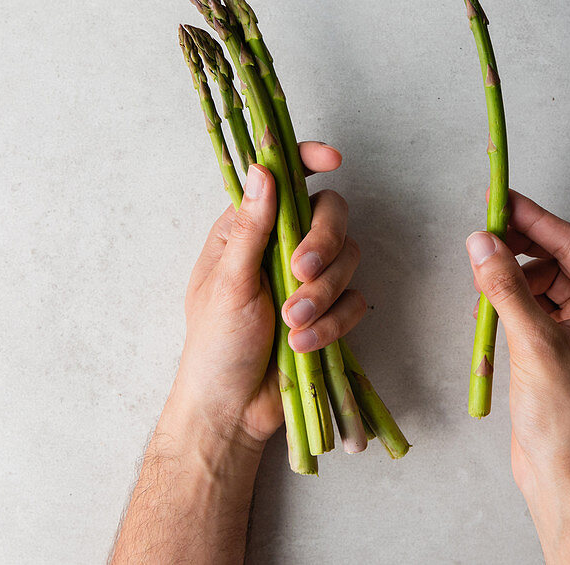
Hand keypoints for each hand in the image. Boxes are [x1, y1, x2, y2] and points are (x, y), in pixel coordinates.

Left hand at [170, 141, 365, 450]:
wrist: (232, 409)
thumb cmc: (215, 345)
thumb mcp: (227, 282)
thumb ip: (250, 226)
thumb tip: (263, 169)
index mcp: (248, 230)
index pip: (284, 179)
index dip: (308, 160)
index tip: (333, 160)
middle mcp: (283, 247)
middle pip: (331, 214)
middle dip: (323, 243)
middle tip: (302, 272)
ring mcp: (309, 281)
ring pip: (348, 259)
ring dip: (322, 294)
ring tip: (292, 323)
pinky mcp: (331, 313)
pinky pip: (354, 302)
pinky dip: (333, 324)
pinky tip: (304, 344)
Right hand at [466, 190, 569, 562]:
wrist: (565, 473)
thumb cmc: (567, 416)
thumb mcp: (533, 341)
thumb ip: (505, 286)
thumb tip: (482, 242)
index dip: (536, 221)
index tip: (504, 200)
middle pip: (561, 262)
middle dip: (521, 250)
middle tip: (484, 233)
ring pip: (545, 285)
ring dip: (513, 279)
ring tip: (481, 277)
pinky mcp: (565, 348)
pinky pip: (537, 309)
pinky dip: (513, 304)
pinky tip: (488, 306)